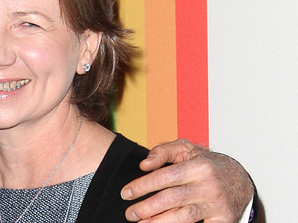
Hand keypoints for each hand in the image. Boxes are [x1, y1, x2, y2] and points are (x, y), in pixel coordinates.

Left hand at [120, 139, 252, 222]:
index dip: (142, 185)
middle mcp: (209, 185)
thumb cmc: (207, 164)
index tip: (126, 193)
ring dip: (158, 222)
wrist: (240, 180)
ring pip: (183, 217)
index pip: (165, 177)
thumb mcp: (187, 149)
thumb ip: (163, 151)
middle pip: (171, 199)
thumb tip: (144, 165)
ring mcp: (217, 204)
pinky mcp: (224, 220)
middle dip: (146, 208)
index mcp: (198, 166)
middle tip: (129, 213)